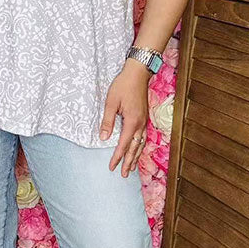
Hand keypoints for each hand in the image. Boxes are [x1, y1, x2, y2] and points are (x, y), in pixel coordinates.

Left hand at [99, 59, 150, 176]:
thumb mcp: (111, 102)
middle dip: (129, 162)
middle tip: (124, 175)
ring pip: (141, 144)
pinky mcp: (144, 118)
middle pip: (135, 148)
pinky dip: (140, 147)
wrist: (138, 73)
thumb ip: (107, 121)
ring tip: (132, 168)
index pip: (123, 145)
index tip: (112, 167)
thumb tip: (103, 138)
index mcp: (132, 122)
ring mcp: (144, 121)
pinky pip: (144, 137)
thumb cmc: (123, 85)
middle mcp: (140, 124)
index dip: (117, 157)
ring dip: (136, 156)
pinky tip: (137, 150)